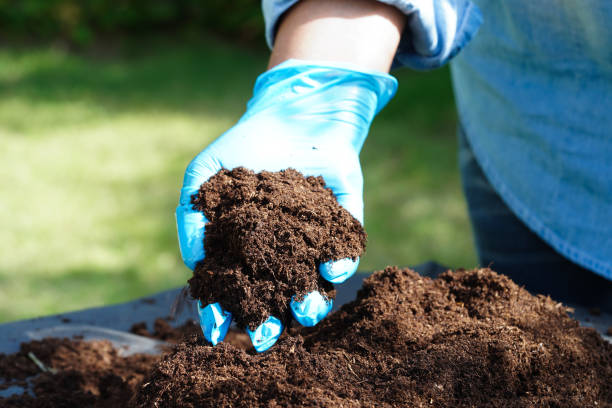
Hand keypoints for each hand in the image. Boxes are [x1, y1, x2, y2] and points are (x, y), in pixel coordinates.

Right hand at [176, 60, 395, 351]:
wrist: (292, 111)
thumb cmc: (245, 143)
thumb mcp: (204, 174)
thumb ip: (191, 216)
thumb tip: (194, 263)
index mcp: (249, 246)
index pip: (234, 289)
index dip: (223, 311)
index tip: (218, 331)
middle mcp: (283, 251)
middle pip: (276, 297)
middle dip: (271, 321)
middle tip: (267, 339)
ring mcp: (315, 240)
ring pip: (314, 283)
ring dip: (311, 303)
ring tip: (306, 310)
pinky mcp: (345, 223)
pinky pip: (346, 250)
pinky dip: (341, 263)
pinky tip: (331, 270)